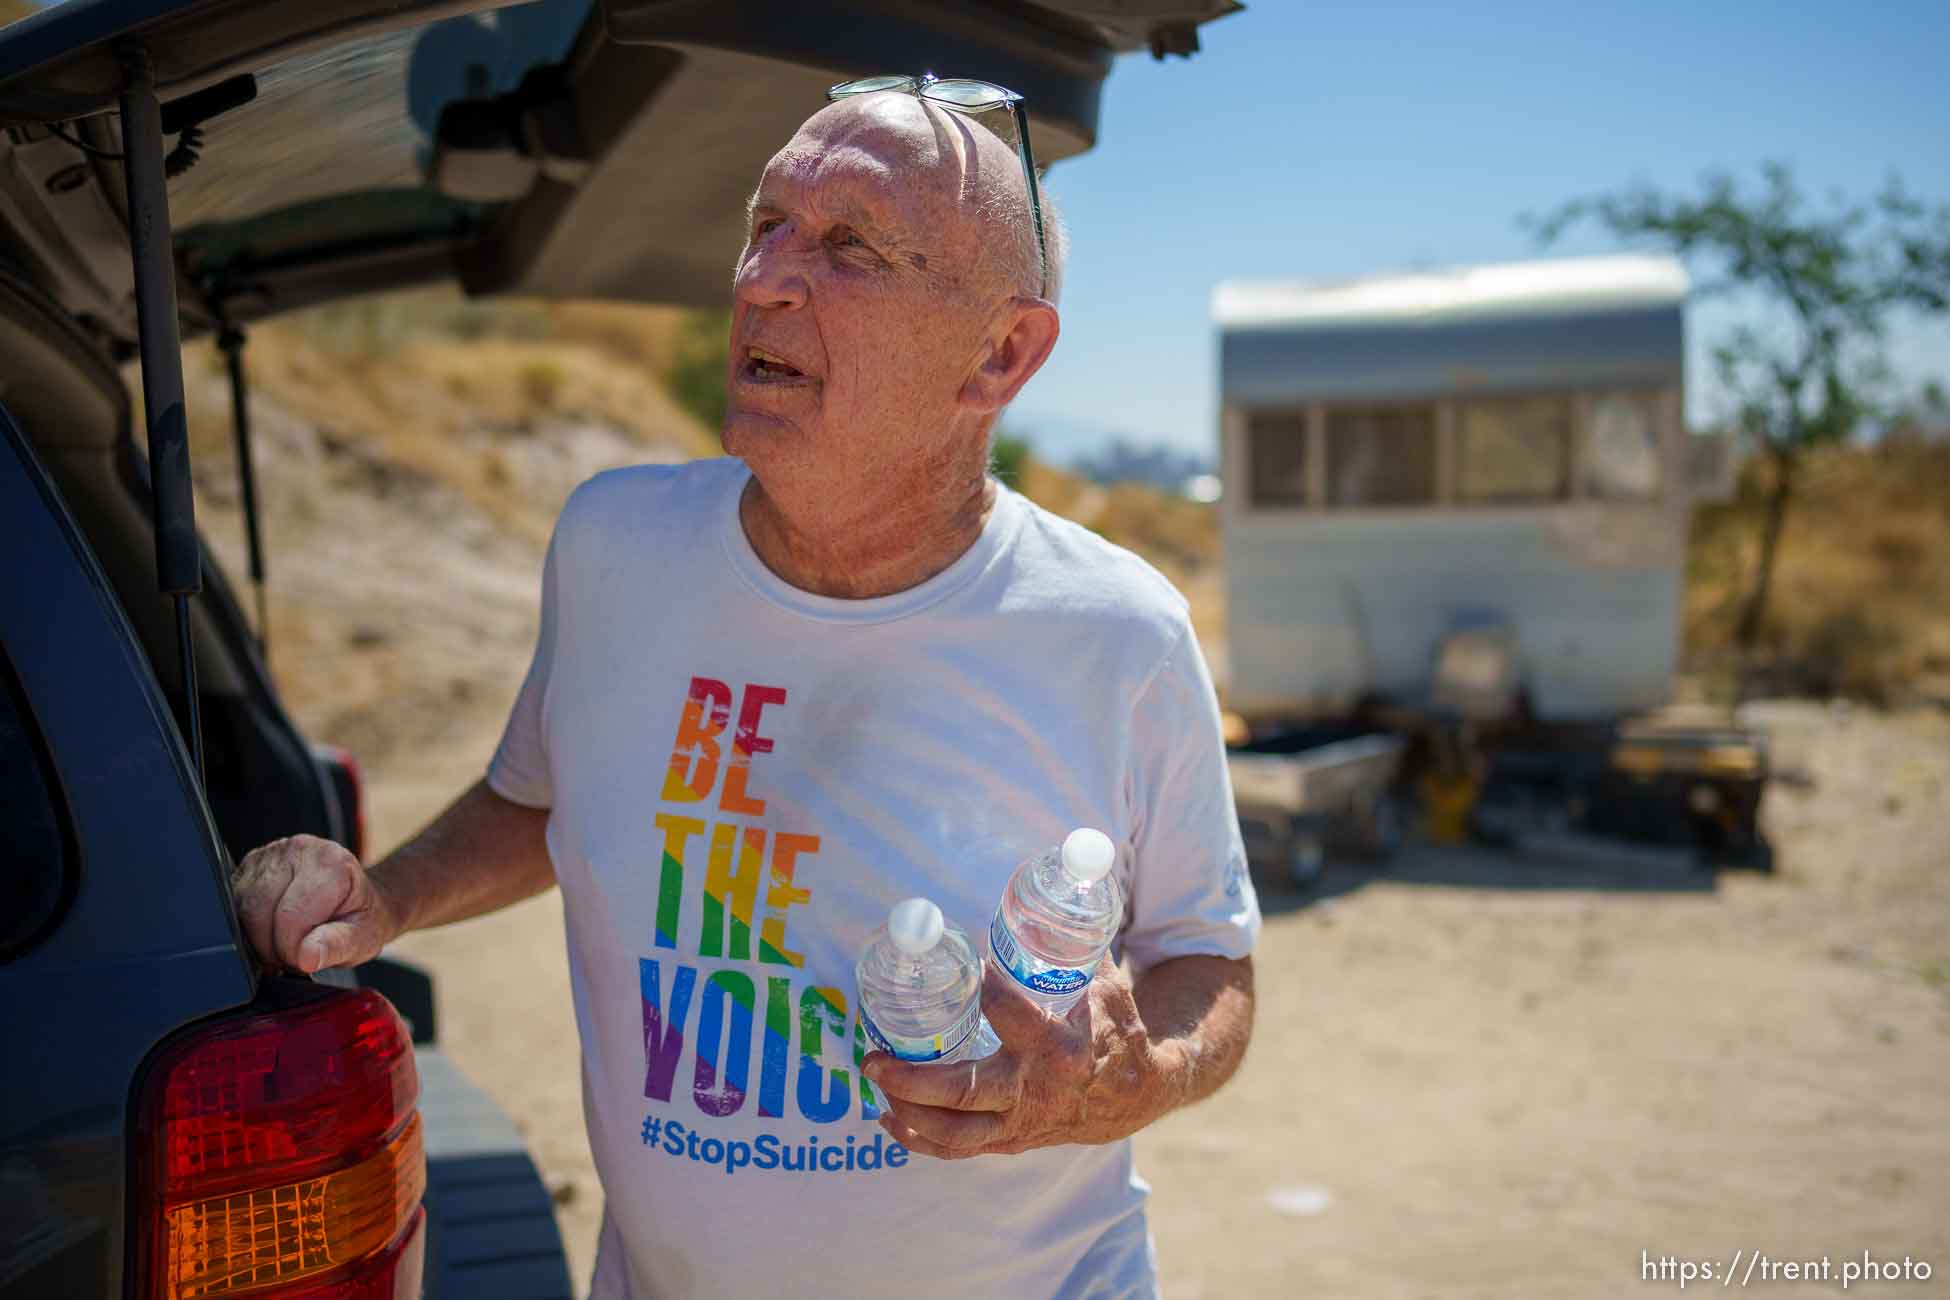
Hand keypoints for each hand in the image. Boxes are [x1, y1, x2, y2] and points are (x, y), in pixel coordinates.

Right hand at [232, 834, 407, 972]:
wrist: (357, 899)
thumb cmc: (359, 917)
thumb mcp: (361, 938)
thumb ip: (336, 946)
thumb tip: (307, 957)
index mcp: (330, 863)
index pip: (289, 917)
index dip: (292, 950)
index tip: (306, 958)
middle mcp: (298, 849)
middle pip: (257, 911)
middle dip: (270, 946)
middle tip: (293, 954)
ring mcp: (269, 854)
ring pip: (239, 908)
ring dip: (256, 936)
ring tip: (284, 941)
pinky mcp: (249, 864)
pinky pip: (232, 902)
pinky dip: (246, 925)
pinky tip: (270, 928)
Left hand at [862, 953, 1183, 1158]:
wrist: (1138, 1096)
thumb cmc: (1118, 1033)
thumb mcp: (1107, 988)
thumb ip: (1071, 953)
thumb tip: (1037, 908)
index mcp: (1057, 1048)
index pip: (1007, 1012)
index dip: (980, 985)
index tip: (958, 961)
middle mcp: (1033, 1091)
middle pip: (962, 1091)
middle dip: (912, 1077)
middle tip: (874, 1055)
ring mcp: (1020, 1122)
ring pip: (954, 1131)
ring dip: (908, 1110)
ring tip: (875, 1082)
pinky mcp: (1012, 1140)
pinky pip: (959, 1149)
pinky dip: (920, 1139)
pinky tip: (889, 1118)